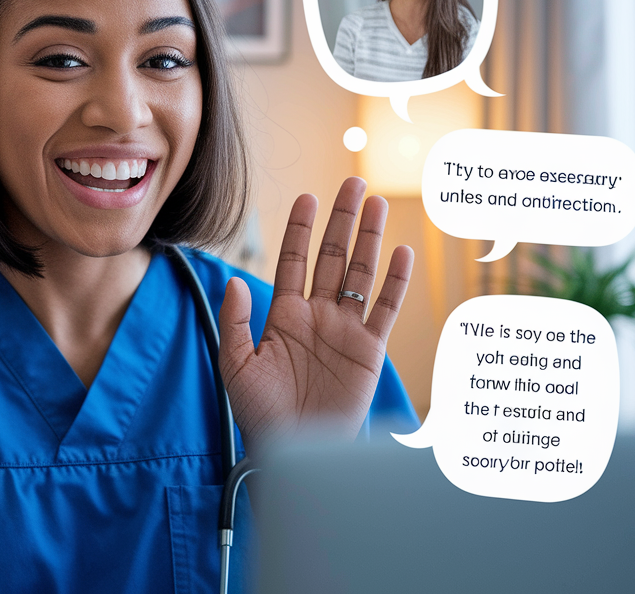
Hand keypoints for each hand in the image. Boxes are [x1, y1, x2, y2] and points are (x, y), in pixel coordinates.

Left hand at [219, 177, 413, 446]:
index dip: (302, 230)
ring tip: (376, 203)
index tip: (308, 198)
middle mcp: (317, 315)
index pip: (295, 260)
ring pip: (360, 273)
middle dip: (342, 220)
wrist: (293, 451)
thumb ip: (235, 322)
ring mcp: (345, 329)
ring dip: (368, 238)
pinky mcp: (369, 349)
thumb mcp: (236, 366)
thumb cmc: (261, 414)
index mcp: (284, 315)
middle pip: (332, 257)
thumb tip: (236, 281)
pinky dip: (394, 281)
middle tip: (353, 183)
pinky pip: (384, 309)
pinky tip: (399, 252)